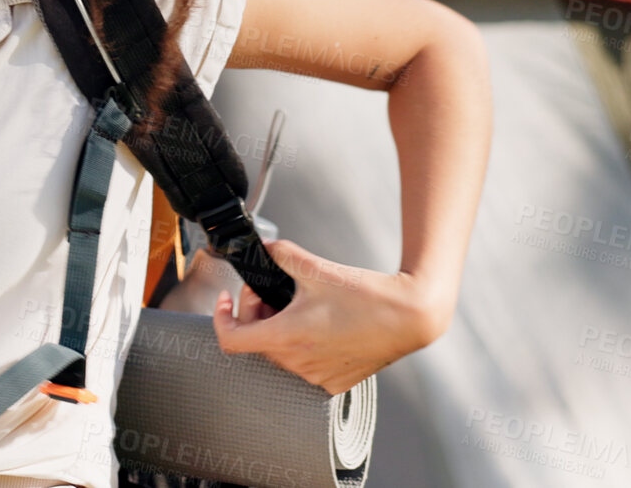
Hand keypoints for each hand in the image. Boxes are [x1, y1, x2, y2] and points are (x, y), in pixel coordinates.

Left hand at [211, 239, 448, 394]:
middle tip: (272, 290)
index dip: (221, 318)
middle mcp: (298, 364)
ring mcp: (317, 377)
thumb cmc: (366, 295)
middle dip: (256, 312)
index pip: (230, 340)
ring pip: (279, 354)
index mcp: (286, 338)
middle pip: (256, 341)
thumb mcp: (316, 268)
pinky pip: (303, 366)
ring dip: (278, 329)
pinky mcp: (335, 382)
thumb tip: (266, 248)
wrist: (409, 317)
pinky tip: (317, 324)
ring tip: (297, 305)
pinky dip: (301, 345)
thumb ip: (283, 254)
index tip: (226, 300)